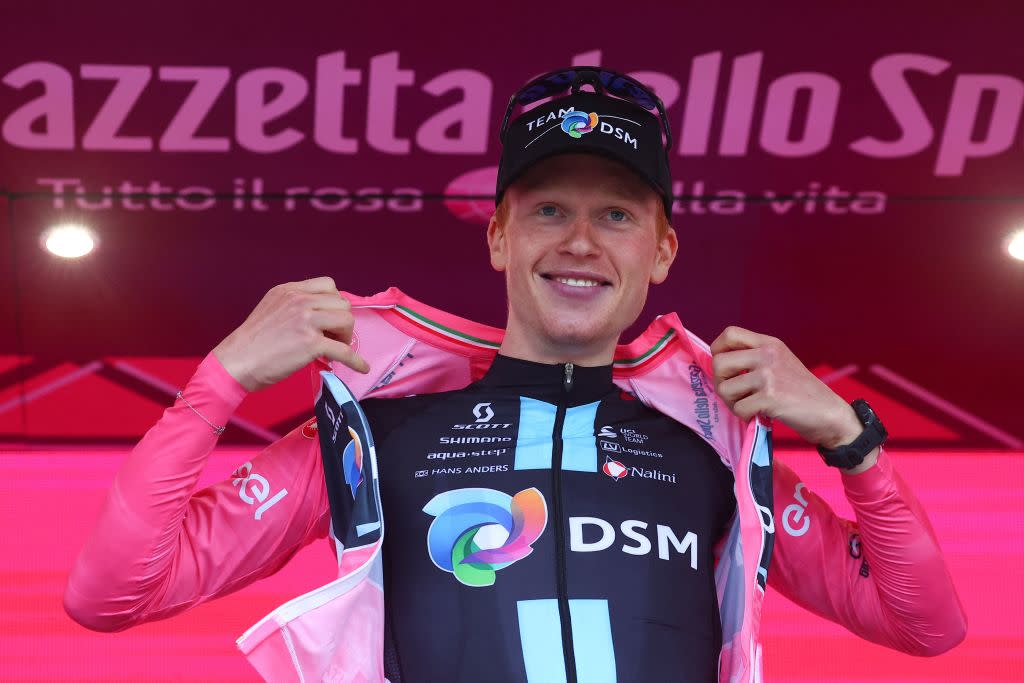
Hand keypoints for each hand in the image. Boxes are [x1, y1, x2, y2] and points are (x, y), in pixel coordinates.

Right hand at [212, 276, 368, 391]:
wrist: (236, 362)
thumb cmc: (251, 343)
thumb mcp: (272, 309)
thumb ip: (295, 307)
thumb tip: (322, 319)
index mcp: (289, 291)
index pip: (328, 285)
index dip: (334, 304)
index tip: (330, 320)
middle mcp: (299, 301)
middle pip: (341, 303)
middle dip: (342, 322)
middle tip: (333, 338)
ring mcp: (306, 320)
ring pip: (347, 321)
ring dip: (346, 337)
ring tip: (335, 349)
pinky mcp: (311, 343)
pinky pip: (344, 350)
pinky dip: (356, 361)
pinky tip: (361, 368)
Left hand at [709, 325, 865, 452]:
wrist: (828, 413)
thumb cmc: (800, 391)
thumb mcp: (780, 362)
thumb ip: (754, 357)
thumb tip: (718, 363)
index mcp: (769, 344)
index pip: (730, 333)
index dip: (718, 350)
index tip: (725, 368)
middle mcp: (767, 355)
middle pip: (719, 362)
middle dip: (721, 382)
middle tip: (735, 393)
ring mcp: (769, 375)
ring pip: (724, 388)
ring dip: (732, 403)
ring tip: (748, 405)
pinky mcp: (770, 397)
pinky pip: (739, 408)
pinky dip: (744, 416)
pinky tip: (757, 414)